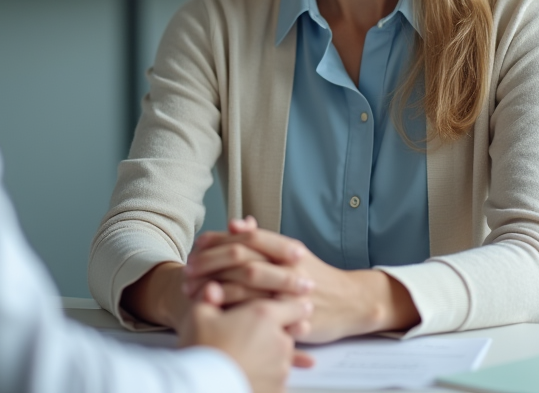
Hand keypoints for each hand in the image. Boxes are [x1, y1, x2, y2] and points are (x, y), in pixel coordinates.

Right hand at [178, 282, 313, 392]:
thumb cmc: (201, 350)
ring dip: (269, 357)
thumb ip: (210, 298)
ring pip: (281, 359)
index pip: (296, 306)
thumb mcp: (199, 316)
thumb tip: (212, 288)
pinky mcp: (277, 391)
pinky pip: (276, 381)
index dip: (291, 306)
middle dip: (272, 334)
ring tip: (243, 358)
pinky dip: (266, 378)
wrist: (201, 388)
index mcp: (265, 317)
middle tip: (249, 338)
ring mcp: (281, 370)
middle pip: (286, 334)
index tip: (286, 309)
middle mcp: (280, 342)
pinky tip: (247, 374)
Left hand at [182, 216, 314, 305]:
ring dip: (215, 288)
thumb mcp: (292, 254)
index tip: (198, 247)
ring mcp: (290, 291)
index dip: (220, 239)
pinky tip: (214, 313)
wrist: (351, 303)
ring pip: (246, 285)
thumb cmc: (316, 277)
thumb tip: (236, 223)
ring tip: (193, 293)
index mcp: (287, 248)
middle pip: (242, 258)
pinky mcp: (291, 315)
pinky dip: (233, 312)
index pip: (248, 237)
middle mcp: (289, 265)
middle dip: (210, 264)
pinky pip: (257, 313)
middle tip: (187, 271)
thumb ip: (263, 240)